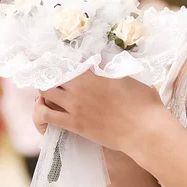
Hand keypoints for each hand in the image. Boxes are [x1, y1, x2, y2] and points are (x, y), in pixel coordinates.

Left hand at [38, 71, 167, 157]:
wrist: (144, 131)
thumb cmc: (142, 102)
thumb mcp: (127, 77)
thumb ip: (109, 69)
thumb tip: (97, 62)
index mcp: (92, 76)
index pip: (67, 62)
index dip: (60, 58)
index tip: (56, 55)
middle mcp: (79, 91)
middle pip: (52, 75)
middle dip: (49, 71)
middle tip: (50, 70)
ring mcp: (75, 109)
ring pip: (46, 93)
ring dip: (44, 87)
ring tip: (47, 86)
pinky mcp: (75, 126)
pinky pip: (47, 116)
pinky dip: (41, 109)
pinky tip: (44, 106)